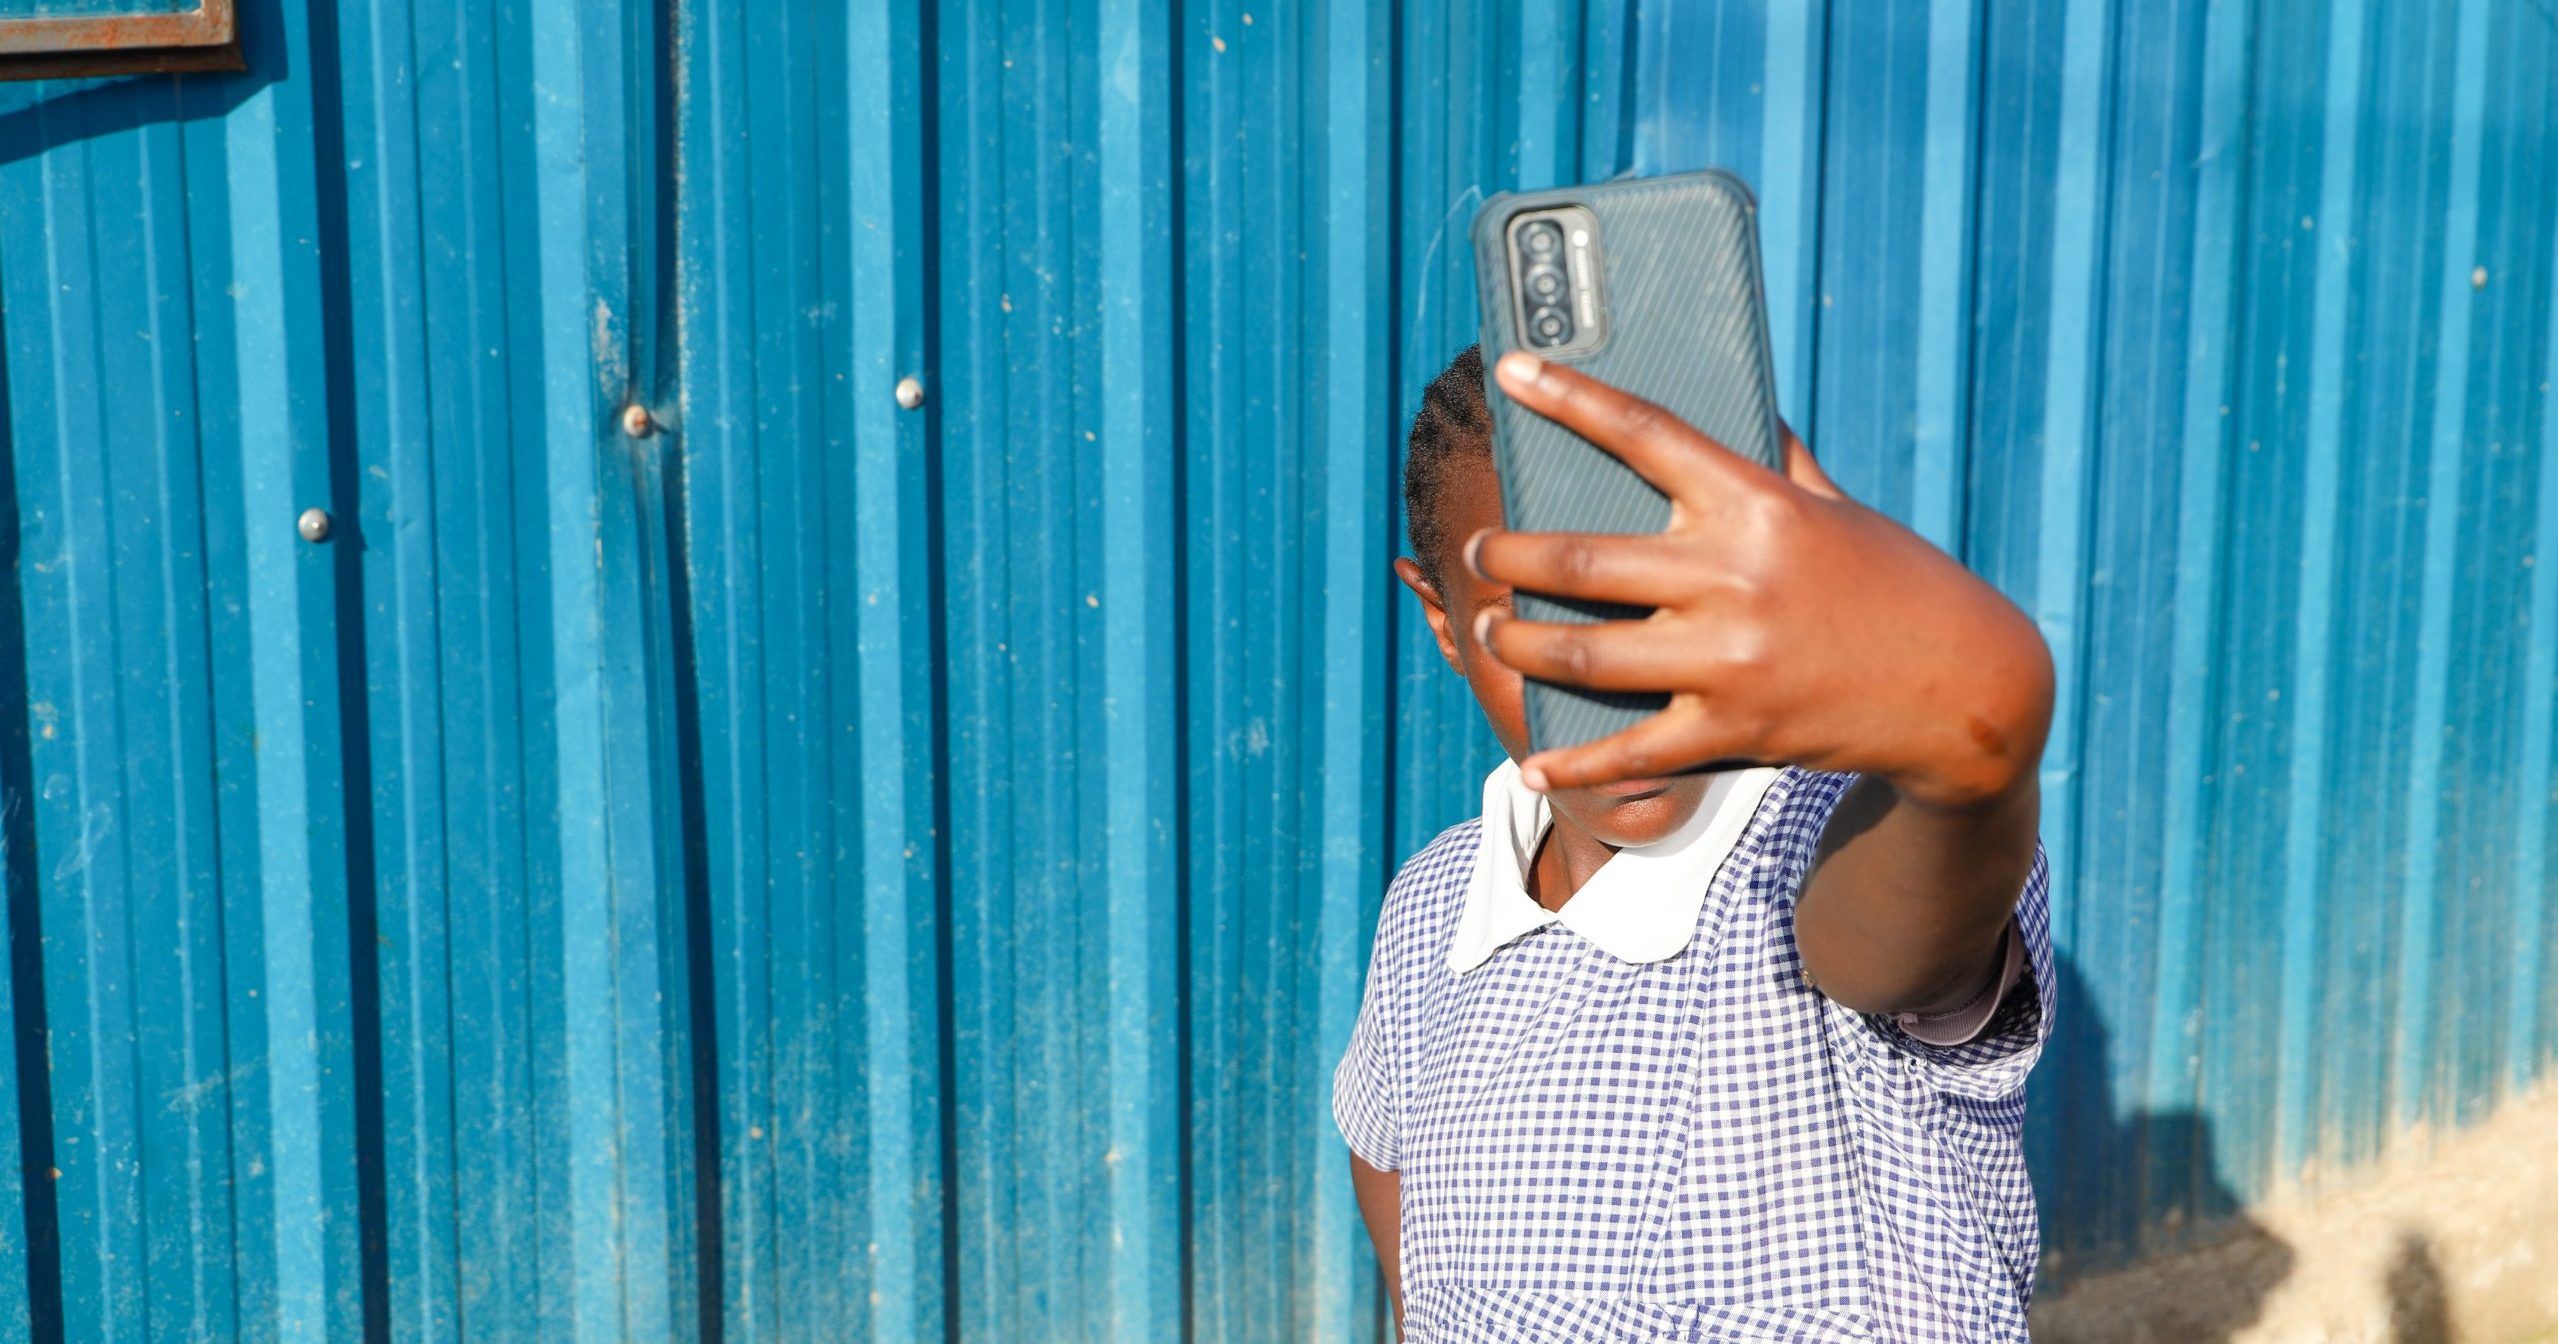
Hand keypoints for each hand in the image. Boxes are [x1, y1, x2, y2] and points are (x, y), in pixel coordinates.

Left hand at [1469, 351, 2052, 810]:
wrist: (1966, 688)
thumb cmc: (1894, 582)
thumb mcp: (1837, 509)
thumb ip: (1777, 461)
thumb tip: (1742, 400)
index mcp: (1757, 505)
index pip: (1645, 433)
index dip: (1569, 397)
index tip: (1510, 372)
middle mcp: (1735, 577)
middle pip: (1581, 559)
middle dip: (1509, 555)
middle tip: (1478, 552)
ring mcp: (1731, 660)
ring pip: (1585, 653)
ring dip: (1519, 642)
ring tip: (1490, 629)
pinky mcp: (1736, 731)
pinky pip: (1631, 751)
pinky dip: (1574, 760)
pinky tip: (1533, 760)